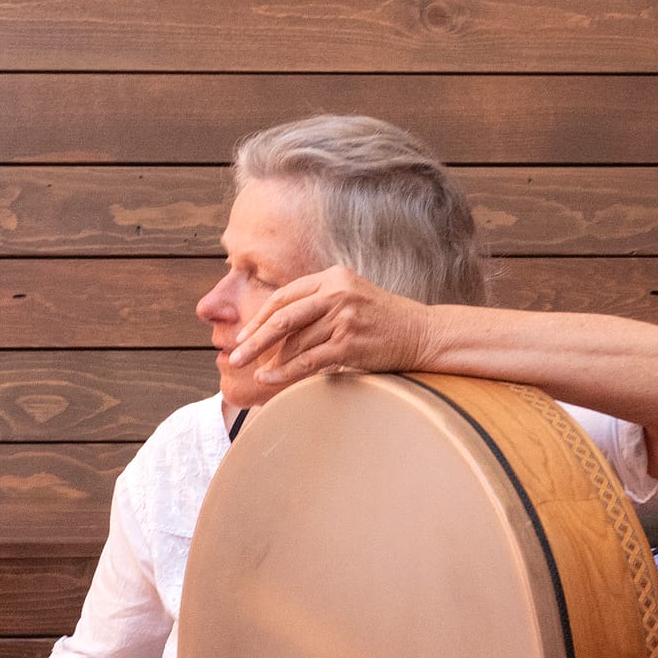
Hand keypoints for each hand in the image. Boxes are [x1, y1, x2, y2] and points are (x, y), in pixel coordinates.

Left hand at [227, 267, 437, 388]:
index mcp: (333, 277)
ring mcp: (343, 317)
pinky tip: (270, 380)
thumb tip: (276, 330)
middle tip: (235, 356)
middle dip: (254, 339)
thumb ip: (318, 304)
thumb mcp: (350, 298)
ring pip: (294, 343)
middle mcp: (337, 292)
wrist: (421, 333)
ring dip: (271, 362)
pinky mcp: (349, 343)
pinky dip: (285, 373)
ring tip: (256, 374)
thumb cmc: (382, 321)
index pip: (285, 296)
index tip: (244, 335)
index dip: (260, 317)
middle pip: (282, 317)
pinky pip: (307, 361)